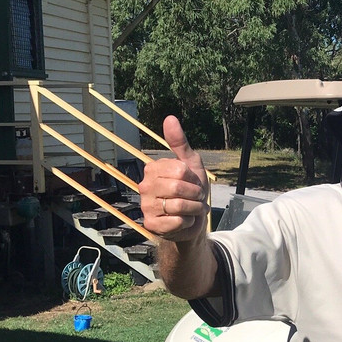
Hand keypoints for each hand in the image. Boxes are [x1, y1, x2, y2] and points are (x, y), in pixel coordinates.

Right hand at [137, 116, 210, 241]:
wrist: (192, 219)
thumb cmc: (190, 190)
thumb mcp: (190, 164)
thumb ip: (180, 143)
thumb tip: (170, 118)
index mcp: (152, 169)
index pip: (180, 170)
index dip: (193, 178)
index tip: (193, 183)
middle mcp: (145, 186)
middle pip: (178, 188)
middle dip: (195, 194)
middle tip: (196, 197)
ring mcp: (145, 206)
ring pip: (178, 205)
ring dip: (194, 208)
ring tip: (192, 209)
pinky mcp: (150, 224)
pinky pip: (176, 221)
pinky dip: (187, 221)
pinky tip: (184, 220)